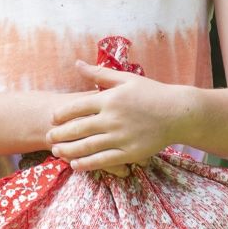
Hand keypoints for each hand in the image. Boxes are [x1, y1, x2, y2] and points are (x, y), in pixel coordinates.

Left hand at [47, 62, 189, 172]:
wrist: (178, 112)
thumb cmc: (152, 93)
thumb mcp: (126, 79)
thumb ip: (99, 73)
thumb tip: (77, 64)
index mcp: (109, 99)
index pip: (76, 108)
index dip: (61, 115)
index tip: (53, 119)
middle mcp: (112, 118)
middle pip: (77, 129)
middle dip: (59, 134)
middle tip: (49, 137)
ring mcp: (121, 136)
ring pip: (87, 146)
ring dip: (68, 150)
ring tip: (56, 151)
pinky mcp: (130, 152)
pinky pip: (103, 160)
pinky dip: (87, 163)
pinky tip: (75, 164)